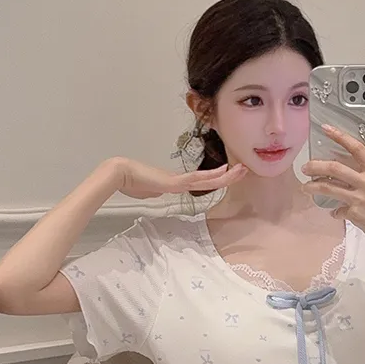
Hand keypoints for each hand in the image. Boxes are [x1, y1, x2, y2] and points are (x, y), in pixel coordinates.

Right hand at [114, 156, 246, 199]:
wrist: (120, 174)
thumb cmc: (131, 183)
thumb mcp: (149, 192)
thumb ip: (156, 193)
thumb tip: (157, 194)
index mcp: (176, 183)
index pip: (203, 182)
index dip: (218, 179)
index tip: (230, 176)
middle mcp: (181, 180)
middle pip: (211, 179)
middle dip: (229, 176)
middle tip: (244, 169)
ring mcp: (178, 180)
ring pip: (208, 178)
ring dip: (226, 175)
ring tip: (241, 169)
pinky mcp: (173, 182)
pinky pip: (195, 179)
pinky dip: (210, 177)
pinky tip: (222, 172)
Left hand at [300, 125, 364, 253]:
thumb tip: (349, 175)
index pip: (356, 148)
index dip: (340, 137)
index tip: (326, 129)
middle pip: (335, 167)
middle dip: (316, 166)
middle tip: (306, 168)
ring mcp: (360, 198)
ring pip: (328, 187)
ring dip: (312, 187)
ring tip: (305, 188)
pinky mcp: (354, 214)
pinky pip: (337, 210)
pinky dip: (334, 212)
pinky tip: (334, 213)